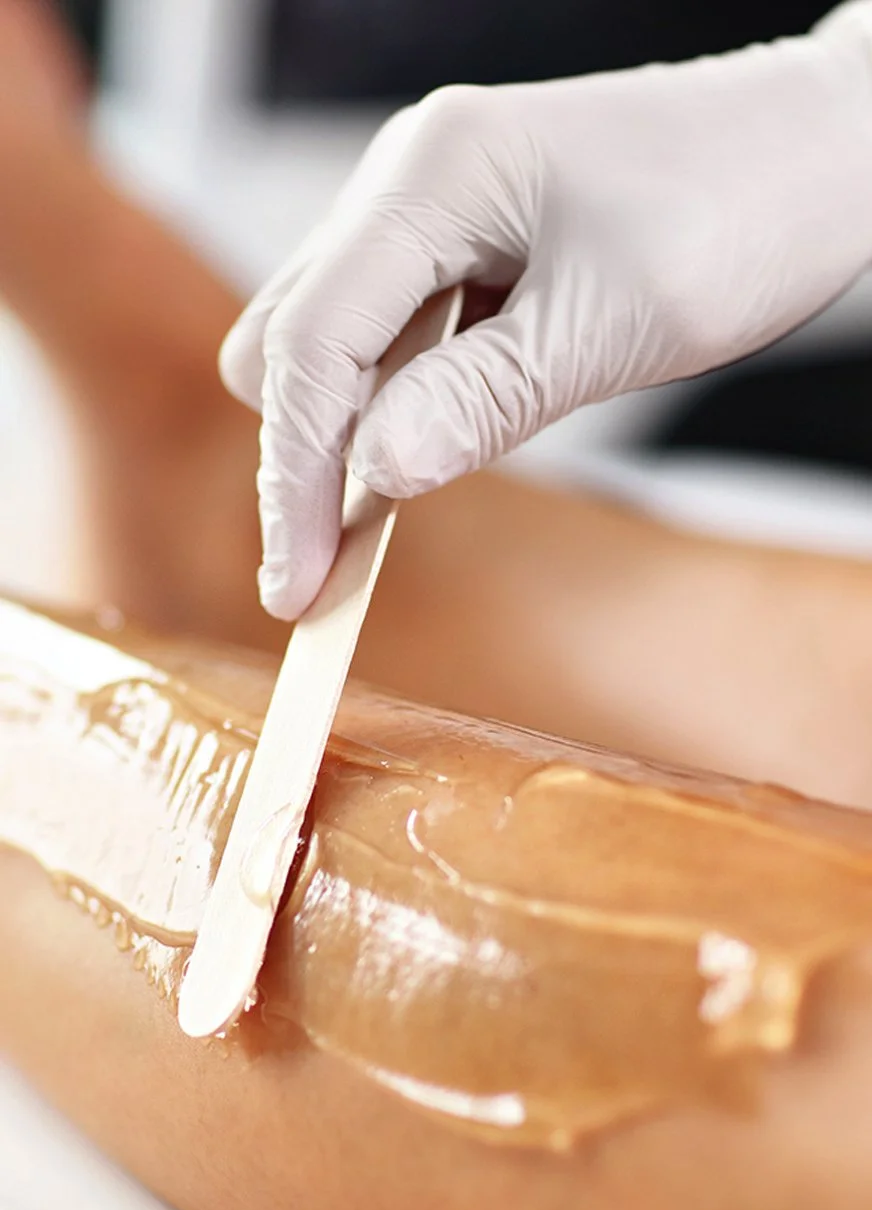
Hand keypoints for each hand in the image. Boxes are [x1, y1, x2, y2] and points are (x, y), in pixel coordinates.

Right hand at [221, 1, 871, 619]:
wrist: (827, 153)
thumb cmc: (745, 212)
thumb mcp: (612, 328)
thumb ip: (482, 401)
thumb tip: (373, 476)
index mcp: (434, 175)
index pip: (311, 345)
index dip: (293, 478)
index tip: (298, 587)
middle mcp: (411, 179)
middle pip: (289, 338)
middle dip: (304, 455)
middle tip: (340, 564)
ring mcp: (431, 207)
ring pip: (330, 338)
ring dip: (349, 432)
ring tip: (387, 516)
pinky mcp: (463, 241)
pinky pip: (391, 333)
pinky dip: (396, 403)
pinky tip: (435, 442)